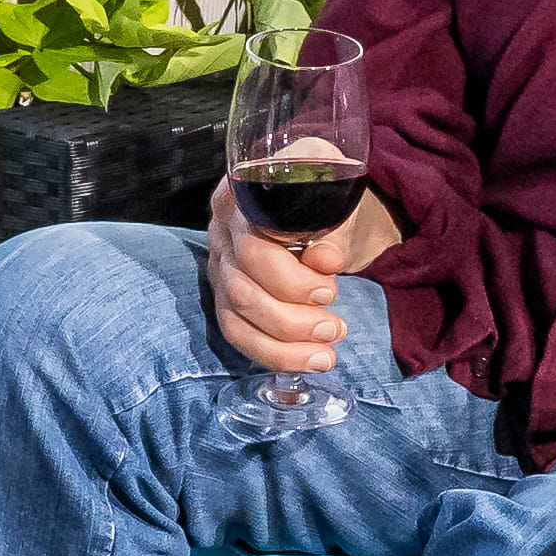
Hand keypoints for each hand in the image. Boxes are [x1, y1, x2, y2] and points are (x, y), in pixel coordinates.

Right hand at [208, 169, 393, 378]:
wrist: (321, 200)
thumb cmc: (326, 195)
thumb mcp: (335, 199)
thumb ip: (331, 227)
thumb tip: (327, 259)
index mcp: (242, 197)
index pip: (252, 246)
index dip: (289, 278)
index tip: (328, 290)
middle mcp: (222, 231)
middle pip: (241, 288)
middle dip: (291, 319)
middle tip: (335, 328)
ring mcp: (220, 265)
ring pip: (236, 317)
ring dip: (284, 345)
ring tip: (326, 353)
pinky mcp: (225, 294)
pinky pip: (237, 333)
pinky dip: (273, 354)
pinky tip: (306, 360)